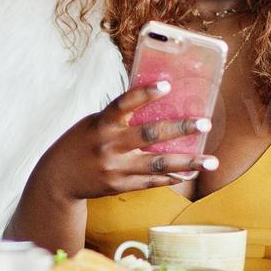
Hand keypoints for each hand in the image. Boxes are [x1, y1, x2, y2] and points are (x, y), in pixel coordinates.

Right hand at [30, 83, 219, 200]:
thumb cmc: (81, 143)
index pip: (124, 103)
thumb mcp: (94, 123)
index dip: (145, 94)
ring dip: (188, 163)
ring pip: (158, 164)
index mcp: (101, 123)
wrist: (58, 178)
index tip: (167, 85)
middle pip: (149, 134)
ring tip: (212, 162)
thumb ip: (120, 116)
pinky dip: (172, 177)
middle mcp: (109, 145)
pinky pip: (152, 182)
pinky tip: (190, 173)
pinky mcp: (120, 185)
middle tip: (205, 124)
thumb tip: (156, 104)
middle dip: (180, 129)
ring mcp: (116, 168)